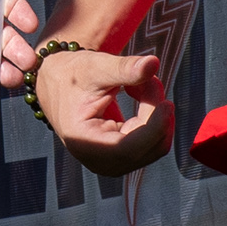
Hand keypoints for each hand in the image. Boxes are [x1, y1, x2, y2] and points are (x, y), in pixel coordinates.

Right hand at [0, 0, 168, 177]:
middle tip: (146, 78)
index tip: (168, 103)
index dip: (154, 128)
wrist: (58, 84)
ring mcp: (113, 162)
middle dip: (155, 109)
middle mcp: (99, 161)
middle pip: (149, 146)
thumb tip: (153, 63)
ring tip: (138, 83)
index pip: (129, 148)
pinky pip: (155, 140)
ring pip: (157, 143)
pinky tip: (137, 94)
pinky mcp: (123, 157)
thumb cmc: (71, 75)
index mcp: (84, 143)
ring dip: (156, 110)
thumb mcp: (94, 67)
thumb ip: (124, 68)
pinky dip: (154, 115)